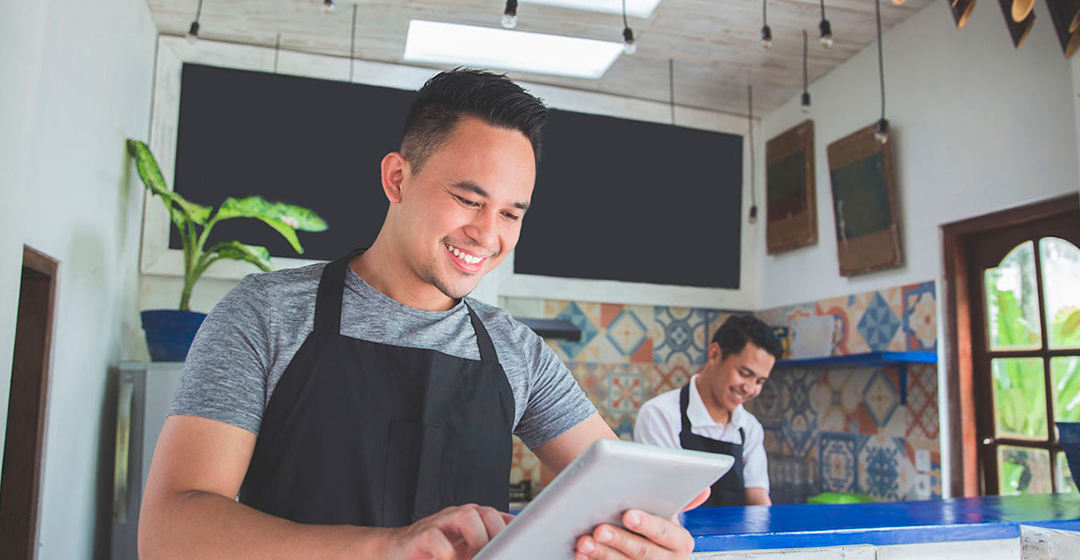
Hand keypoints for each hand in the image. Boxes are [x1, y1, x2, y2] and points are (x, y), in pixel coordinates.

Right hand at [379, 504, 514, 559]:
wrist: (398, 553)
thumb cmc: (436, 555)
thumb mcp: (467, 551)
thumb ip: (487, 547)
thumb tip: (512, 552)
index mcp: (474, 521)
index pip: (500, 518)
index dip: (512, 534)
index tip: (519, 549)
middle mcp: (458, 517)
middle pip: (487, 512)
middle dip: (497, 535)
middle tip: (496, 555)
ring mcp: (440, 523)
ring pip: (466, 515)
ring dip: (477, 538)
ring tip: (476, 557)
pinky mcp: (419, 536)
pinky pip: (434, 536)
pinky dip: (445, 550)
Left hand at [573, 489, 708, 559]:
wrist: (638, 544)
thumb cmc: (649, 522)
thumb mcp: (665, 511)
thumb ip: (682, 499)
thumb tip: (705, 489)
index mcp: (681, 543)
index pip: (664, 533)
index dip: (647, 524)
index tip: (627, 515)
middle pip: (642, 553)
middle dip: (619, 540)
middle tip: (599, 529)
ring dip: (601, 554)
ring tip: (583, 541)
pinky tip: (580, 555)